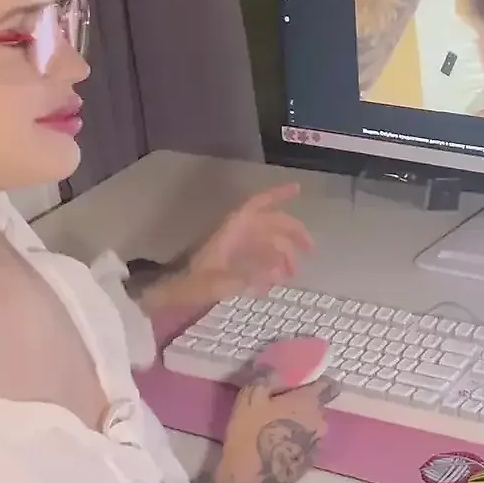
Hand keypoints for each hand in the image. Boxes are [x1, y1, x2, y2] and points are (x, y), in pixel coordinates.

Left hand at [180, 184, 313, 306]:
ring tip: (291, 274)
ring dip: (282, 254)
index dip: (278, 194)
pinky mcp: (232, 258)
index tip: (298, 190)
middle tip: (310, 249)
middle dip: (292, 234)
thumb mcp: (221, 282)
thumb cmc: (193, 284)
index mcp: (232, 229)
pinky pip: (258, 255)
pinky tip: (273, 282)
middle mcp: (236, 232)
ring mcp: (235, 244)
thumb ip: (249, 276)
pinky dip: (269, 265)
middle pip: (270, 224)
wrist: (172, 292)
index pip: (258, 204)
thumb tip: (275, 272)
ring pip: (267, 241)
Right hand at [218, 368, 338, 482]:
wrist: (248, 480)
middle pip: (317, 407)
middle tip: (278, 405)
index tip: (303, 382)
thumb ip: (268, 377)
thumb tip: (279, 369)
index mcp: (310, 403)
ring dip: (299, 424)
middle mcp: (321, 423)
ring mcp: (317, 446)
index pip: (330, 385)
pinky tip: (277, 445)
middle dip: (301, 404)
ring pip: (312, 427)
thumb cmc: (250, 433)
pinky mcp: (309, 464)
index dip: (318, 380)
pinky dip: (296, 442)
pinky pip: (306, 445)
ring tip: (275, 427)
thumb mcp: (250, 397)